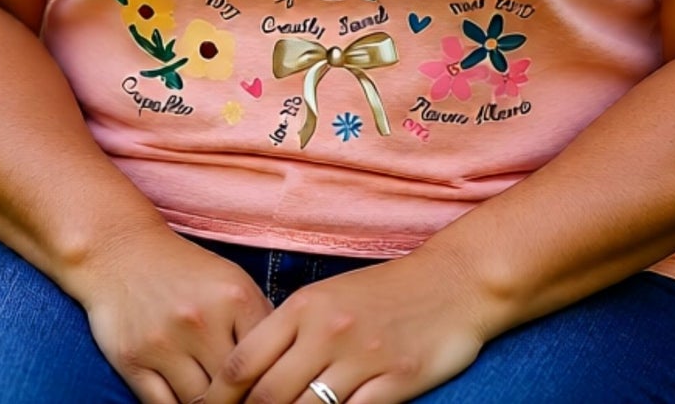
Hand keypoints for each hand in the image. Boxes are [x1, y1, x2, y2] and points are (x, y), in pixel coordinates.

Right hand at [64, 226, 273, 403]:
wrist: (121, 250)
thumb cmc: (184, 270)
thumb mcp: (229, 280)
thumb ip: (257, 319)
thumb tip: (284, 363)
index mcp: (234, 297)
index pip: (266, 361)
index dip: (271, 385)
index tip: (272, 394)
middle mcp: (201, 320)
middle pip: (234, 388)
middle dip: (241, 401)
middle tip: (243, 403)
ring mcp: (164, 343)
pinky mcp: (133, 361)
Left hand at [202, 248, 491, 403]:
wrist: (453, 282)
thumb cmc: (386, 293)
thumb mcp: (330, 298)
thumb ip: (292, 331)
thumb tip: (249, 377)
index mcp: (305, 306)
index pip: (242, 362)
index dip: (220, 398)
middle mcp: (327, 330)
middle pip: (267, 396)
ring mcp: (362, 357)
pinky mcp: (395, 382)